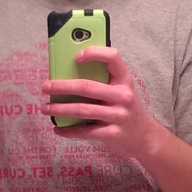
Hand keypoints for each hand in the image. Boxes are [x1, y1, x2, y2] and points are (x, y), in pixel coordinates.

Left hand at [41, 46, 156, 158]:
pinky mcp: (113, 134)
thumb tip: (69, 71)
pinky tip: (57, 129)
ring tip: (45, 108)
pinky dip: (68, 131)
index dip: (93, 53)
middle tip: (45, 87)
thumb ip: (103, 80)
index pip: (112, 57)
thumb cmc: (126, 108)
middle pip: (87, 87)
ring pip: (82, 110)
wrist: (146, 138)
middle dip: (62, 87)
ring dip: (60, 109)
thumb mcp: (121, 90)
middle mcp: (123, 96)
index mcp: (124, 79)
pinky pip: (85, 132)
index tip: (75, 56)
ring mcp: (118, 116)